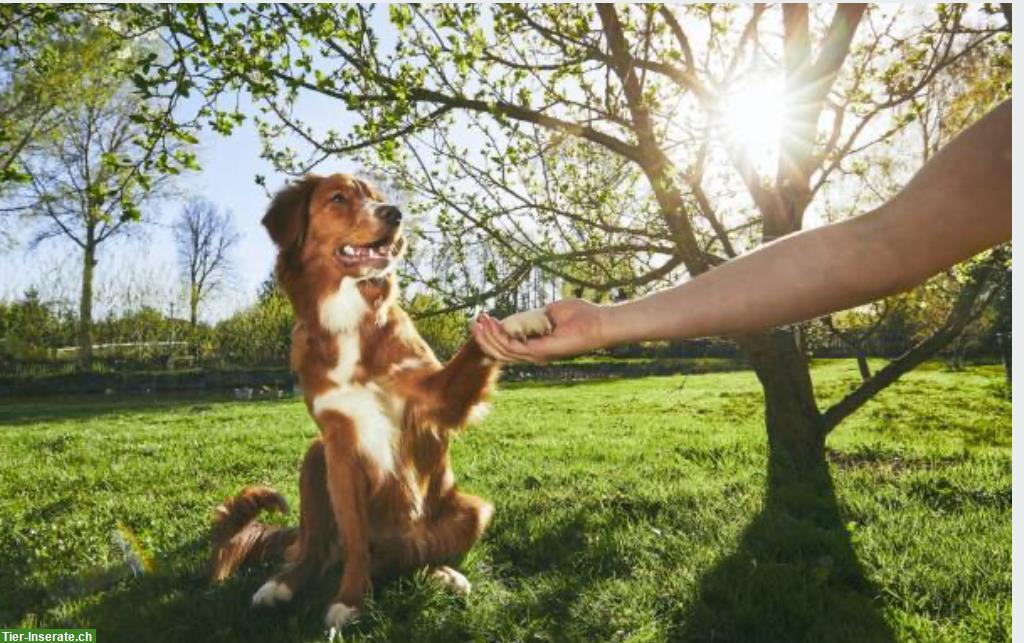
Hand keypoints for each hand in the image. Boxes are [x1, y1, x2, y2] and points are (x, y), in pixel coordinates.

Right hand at [471, 299, 609, 363]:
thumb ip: (532, 315)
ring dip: (488, 336)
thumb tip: (517, 316)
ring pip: (503, 351)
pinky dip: (499, 336)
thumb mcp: (549, 312)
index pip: (508, 345)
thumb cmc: (579, 316)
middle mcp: (534, 354)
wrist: (597, 322)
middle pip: (501, 351)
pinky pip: (512, 347)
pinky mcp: (539, 353)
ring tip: (479, 321)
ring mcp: (536, 355)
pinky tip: (492, 323)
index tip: (483, 318)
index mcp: (536, 346)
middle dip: (484, 337)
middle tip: (473, 322)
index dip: (492, 334)